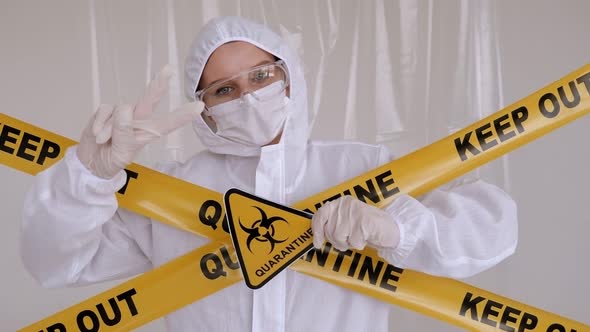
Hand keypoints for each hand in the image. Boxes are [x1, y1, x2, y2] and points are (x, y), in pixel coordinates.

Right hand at [77, 65, 203, 177]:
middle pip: (150, 100)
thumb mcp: (120, 154)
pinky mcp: (107, 111)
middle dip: (158, 85)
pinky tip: (97, 134)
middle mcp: (139, 120)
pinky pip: (105, 111)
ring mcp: (123, 114)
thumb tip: (123, 110)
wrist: (90, 162)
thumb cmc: (111, 160)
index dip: (183, 115)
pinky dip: (99, 123)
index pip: (168, 123)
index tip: (199, 106)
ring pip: (121, 110)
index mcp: (149, 133)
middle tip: (169, 69)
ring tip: (105, 141)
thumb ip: (123, 134)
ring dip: (111, 128)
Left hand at [312, 196, 399, 251]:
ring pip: (339, 237)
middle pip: (329, 230)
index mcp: (341, 203)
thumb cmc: (367, 227)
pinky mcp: (363, 222)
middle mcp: (346, 205)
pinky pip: (353, 242)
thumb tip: (316, 236)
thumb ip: (333, 223)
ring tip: (358, 237)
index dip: (316, 230)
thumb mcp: (347, 221)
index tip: (317, 243)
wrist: (391, 228)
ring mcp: (354, 213)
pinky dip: (359, 244)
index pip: (320, 214)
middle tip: (349, 240)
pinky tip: (366, 237)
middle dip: (337, 241)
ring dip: (348, 243)